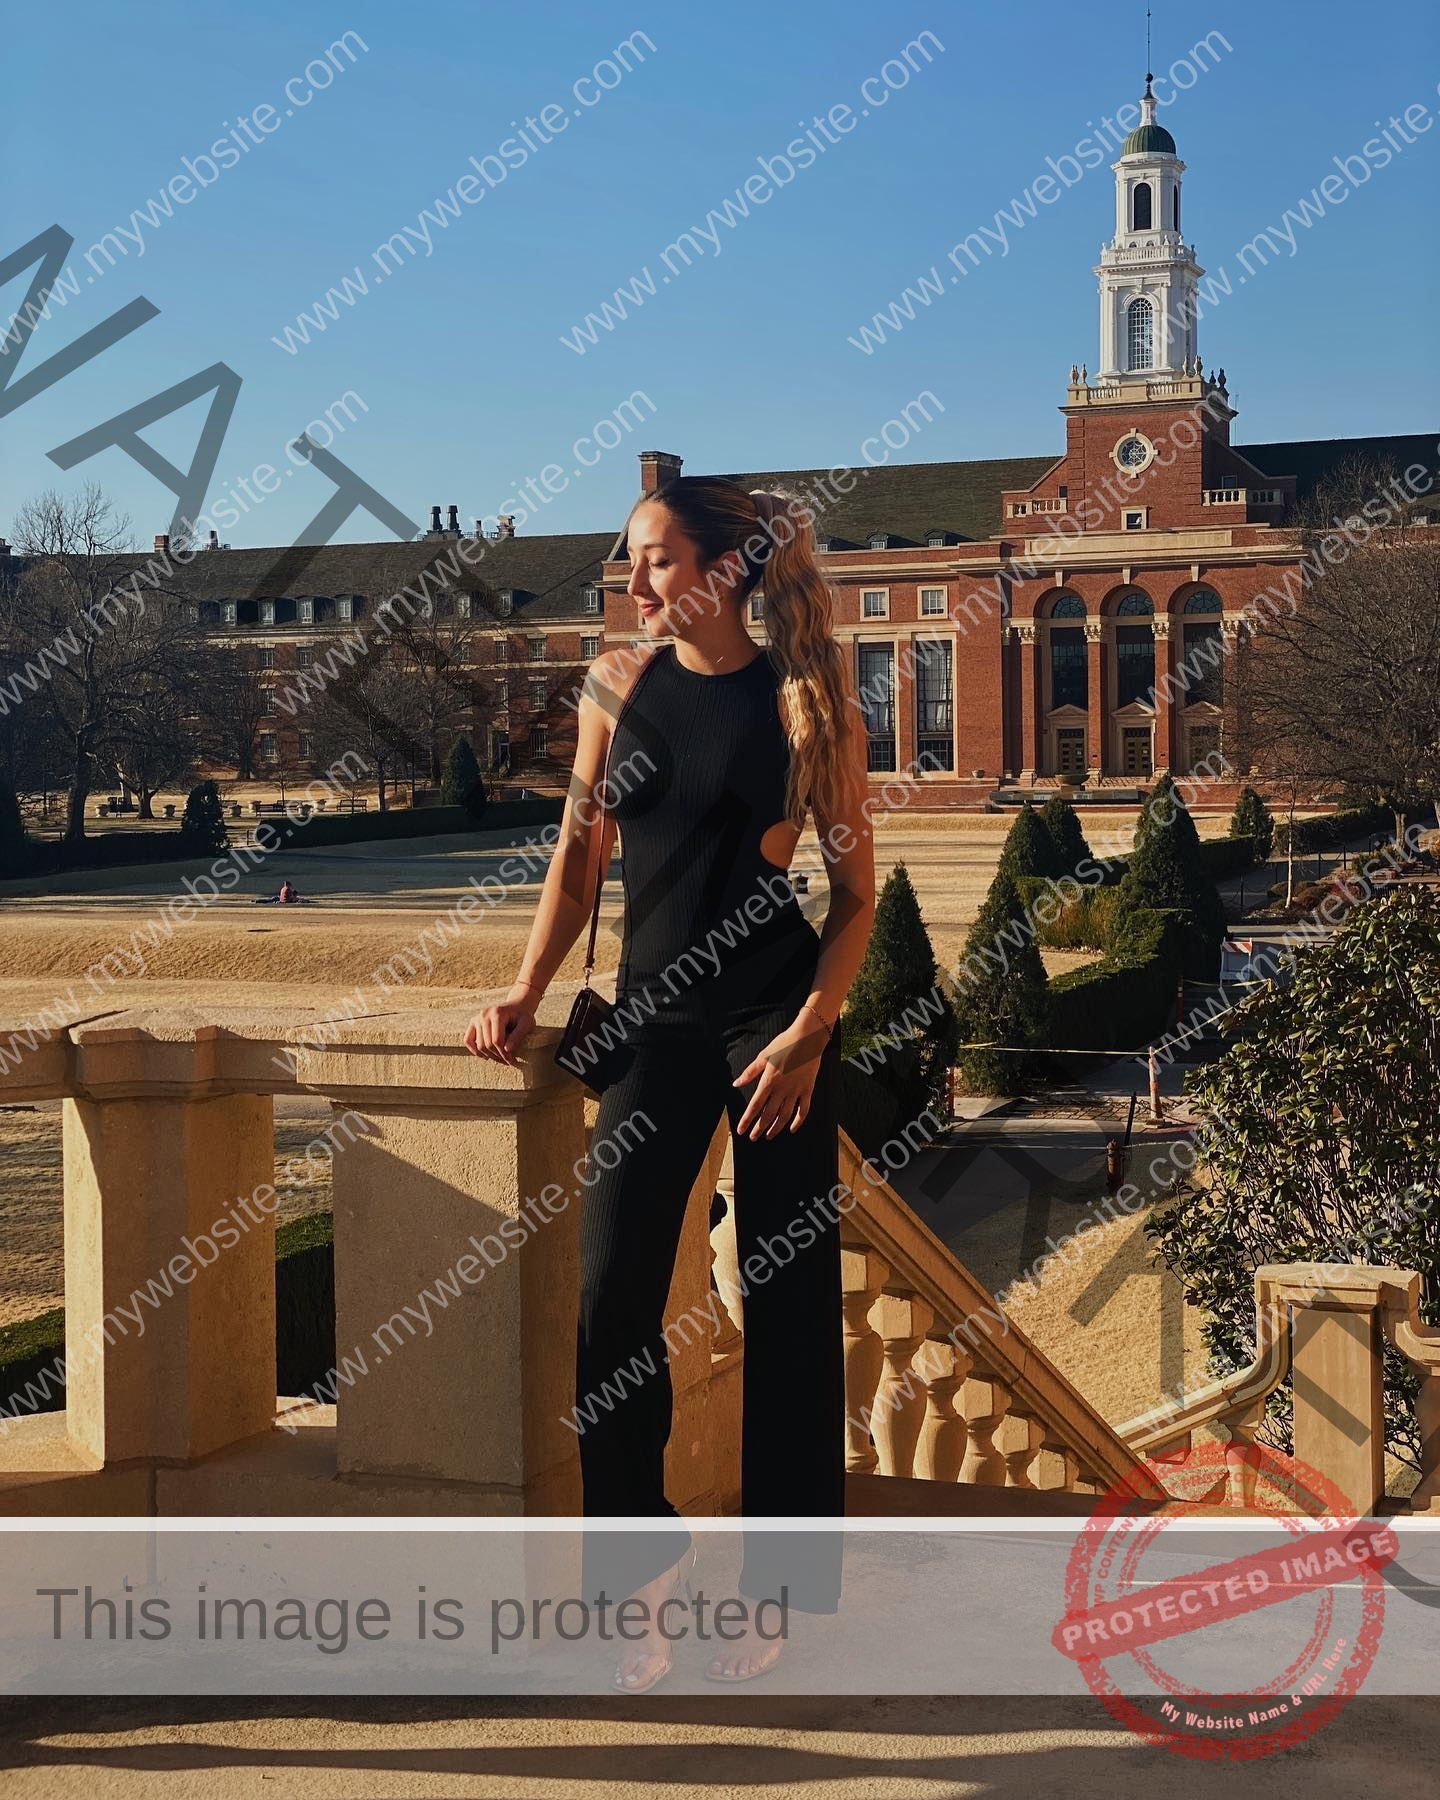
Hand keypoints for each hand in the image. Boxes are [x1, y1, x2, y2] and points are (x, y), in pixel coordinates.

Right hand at [464, 985, 539, 1066]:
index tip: (513, 1061)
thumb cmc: (523, 1016)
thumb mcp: (527, 1024)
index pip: (497, 1040)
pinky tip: (486, 1056)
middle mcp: (484, 1014)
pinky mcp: (472, 1022)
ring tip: (501, 1058)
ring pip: (479, 1045)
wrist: (517, 1006)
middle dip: (498, 1056)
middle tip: (508, 1061)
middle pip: (487, 1044)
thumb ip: (518, 1036)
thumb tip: (507, 1050)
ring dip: (490, 1055)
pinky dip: (474, 1050)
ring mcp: (477, 1018)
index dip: (505, 1054)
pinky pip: (468, 1040)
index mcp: (497, 1013)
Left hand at [731, 1013, 829, 1137]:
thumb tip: (736, 1084)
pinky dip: (798, 1121)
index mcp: (769, 1081)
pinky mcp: (808, 1090)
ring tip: (769, 1136)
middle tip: (753, 1137)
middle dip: (759, 1128)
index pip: (755, 1105)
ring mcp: (796, 1091)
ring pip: (785, 1115)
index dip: (747, 1119)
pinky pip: (803, 1110)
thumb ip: (750, 1072)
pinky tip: (792, 1128)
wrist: (807, 1038)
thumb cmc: (784, 1044)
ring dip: (776, 1128)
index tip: (741, 1130)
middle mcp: (782, 1089)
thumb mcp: (764, 1056)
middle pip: (769, 1114)